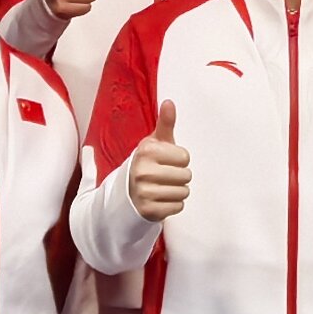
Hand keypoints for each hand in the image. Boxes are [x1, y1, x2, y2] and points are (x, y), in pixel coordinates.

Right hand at [127, 99, 190, 221]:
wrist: (126, 192)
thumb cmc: (147, 164)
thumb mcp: (154, 143)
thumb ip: (165, 123)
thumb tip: (169, 102)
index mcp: (146, 151)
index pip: (185, 156)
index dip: (178, 159)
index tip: (165, 161)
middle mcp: (143, 172)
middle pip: (186, 175)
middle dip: (179, 176)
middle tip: (163, 176)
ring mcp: (145, 193)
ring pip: (184, 192)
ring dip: (177, 191)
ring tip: (162, 188)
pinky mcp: (149, 211)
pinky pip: (178, 207)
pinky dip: (173, 205)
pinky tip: (160, 200)